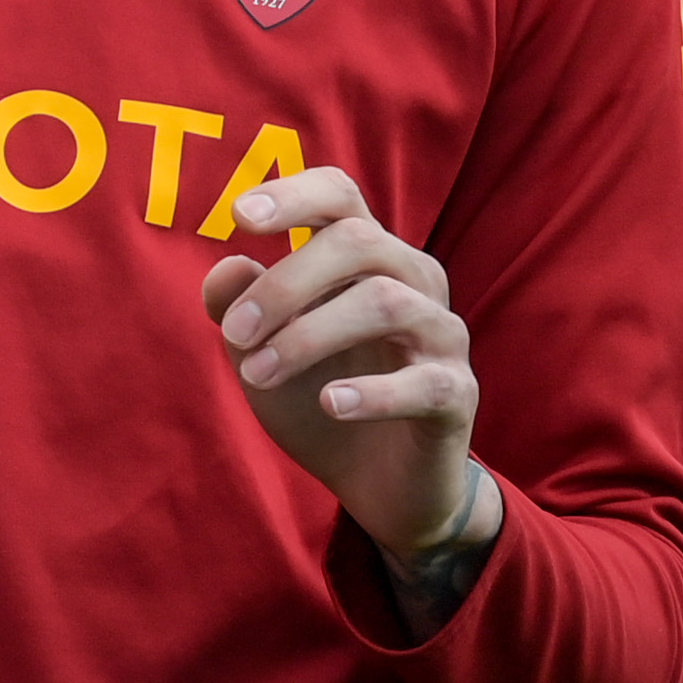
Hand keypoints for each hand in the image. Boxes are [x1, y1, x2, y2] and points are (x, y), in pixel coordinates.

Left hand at [201, 165, 503, 630]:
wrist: (376, 486)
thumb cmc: (320, 397)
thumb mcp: (263, 355)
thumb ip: (238, 310)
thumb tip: (225, 268)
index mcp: (369, 257)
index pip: (341, 196)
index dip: (295, 195)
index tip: (238, 216)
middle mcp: (413, 280)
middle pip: (357, 242)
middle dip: (286, 284)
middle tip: (235, 334)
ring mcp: (442, 335)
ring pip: (385, 302)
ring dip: (310, 336)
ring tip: (258, 375)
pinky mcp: (457, 395)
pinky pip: (426, 382)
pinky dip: (374, 391)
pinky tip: (331, 403)